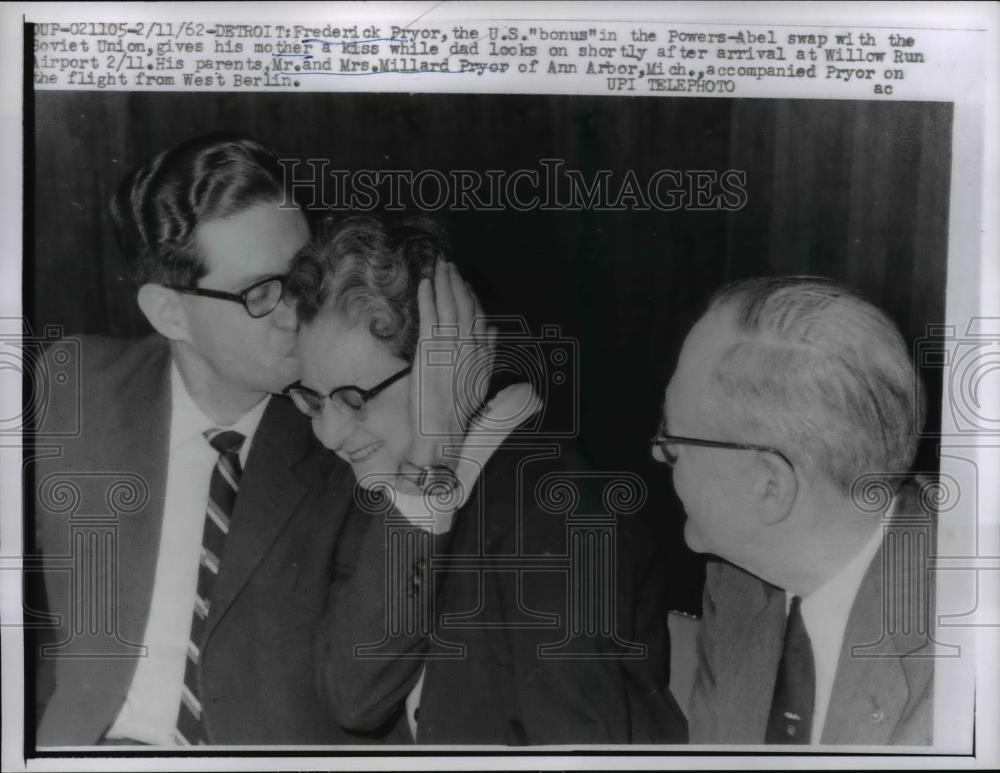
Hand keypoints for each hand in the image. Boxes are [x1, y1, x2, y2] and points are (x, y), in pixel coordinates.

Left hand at [405, 259, 496, 471]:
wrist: (441, 428)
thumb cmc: (458, 409)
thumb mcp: (480, 380)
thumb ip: (488, 352)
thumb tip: (494, 329)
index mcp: (480, 352)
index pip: (478, 316)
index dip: (471, 297)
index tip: (465, 283)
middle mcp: (467, 346)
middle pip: (464, 306)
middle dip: (457, 283)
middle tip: (449, 265)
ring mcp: (449, 346)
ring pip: (449, 306)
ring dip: (444, 284)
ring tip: (439, 267)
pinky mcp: (430, 350)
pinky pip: (430, 316)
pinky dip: (428, 298)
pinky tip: (425, 283)